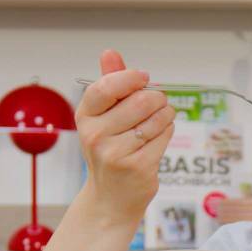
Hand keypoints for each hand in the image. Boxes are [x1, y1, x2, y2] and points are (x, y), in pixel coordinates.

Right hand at [73, 50, 174, 226]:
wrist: (111, 198)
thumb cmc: (110, 150)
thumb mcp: (103, 117)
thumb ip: (110, 83)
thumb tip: (110, 52)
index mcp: (85, 117)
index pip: (107, 87)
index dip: (130, 78)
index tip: (143, 78)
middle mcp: (95, 135)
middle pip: (141, 100)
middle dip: (157, 99)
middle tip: (157, 104)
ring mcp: (115, 153)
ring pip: (157, 118)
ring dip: (165, 116)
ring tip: (157, 123)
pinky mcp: (137, 167)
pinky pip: (164, 136)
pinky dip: (167, 133)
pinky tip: (156, 140)